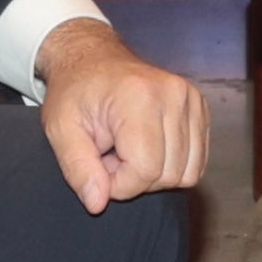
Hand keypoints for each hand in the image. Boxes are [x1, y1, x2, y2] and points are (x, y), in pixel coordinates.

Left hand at [32, 19, 206, 211]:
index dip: (119, 184)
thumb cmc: (74, 92)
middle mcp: (173, 95)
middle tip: (110, 157)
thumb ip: (78, 168)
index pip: (145, 169)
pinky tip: (146, 148)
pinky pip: (197, 162)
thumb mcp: (61, 129)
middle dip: (135, 179)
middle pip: (169, 174)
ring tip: (127, 152)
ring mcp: (192, 100)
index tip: (99, 168)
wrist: (93, 58)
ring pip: (187, 173)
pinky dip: (171, 166)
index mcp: (139, 97)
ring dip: (154, 175)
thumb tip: (98, 203)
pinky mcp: (200, 109)